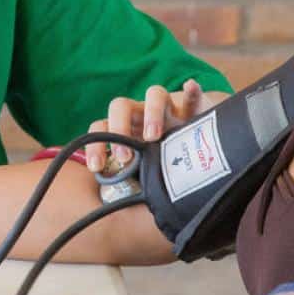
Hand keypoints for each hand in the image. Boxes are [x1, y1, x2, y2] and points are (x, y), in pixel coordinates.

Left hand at [85, 80, 218, 172]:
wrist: (199, 146)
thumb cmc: (163, 162)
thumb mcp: (144, 172)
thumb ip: (129, 181)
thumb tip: (111, 206)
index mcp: (126, 129)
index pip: (101, 129)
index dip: (95, 145)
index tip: (97, 168)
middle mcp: (142, 115)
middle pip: (121, 106)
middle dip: (119, 128)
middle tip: (125, 157)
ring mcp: (168, 108)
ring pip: (154, 95)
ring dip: (151, 112)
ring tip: (154, 136)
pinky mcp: (192, 107)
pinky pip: (193, 96)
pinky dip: (191, 92)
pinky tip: (190, 87)